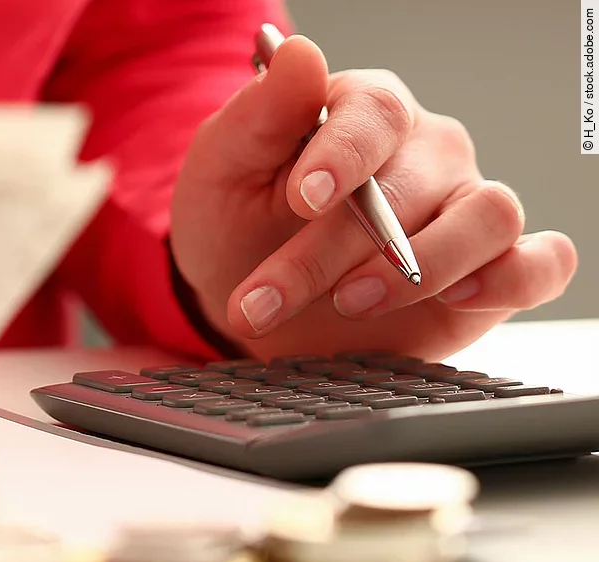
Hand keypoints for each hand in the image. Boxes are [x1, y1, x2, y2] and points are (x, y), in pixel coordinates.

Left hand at [170, 34, 576, 361]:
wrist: (244, 296)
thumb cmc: (235, 220)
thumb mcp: (225, 166)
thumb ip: (260, 113)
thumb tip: (299, 54)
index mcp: (364, 113)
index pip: (377, 113)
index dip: (343, 154)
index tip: (301, 198)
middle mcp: (427, 152)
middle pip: (410, 186)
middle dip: (329, 252)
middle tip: (263, 299)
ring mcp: (463, 208)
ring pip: (488, 217)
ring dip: (417, 269)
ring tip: (346, 303)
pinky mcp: (491, 271)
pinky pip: (540, 263)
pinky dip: (514, 277)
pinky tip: (458, 295)